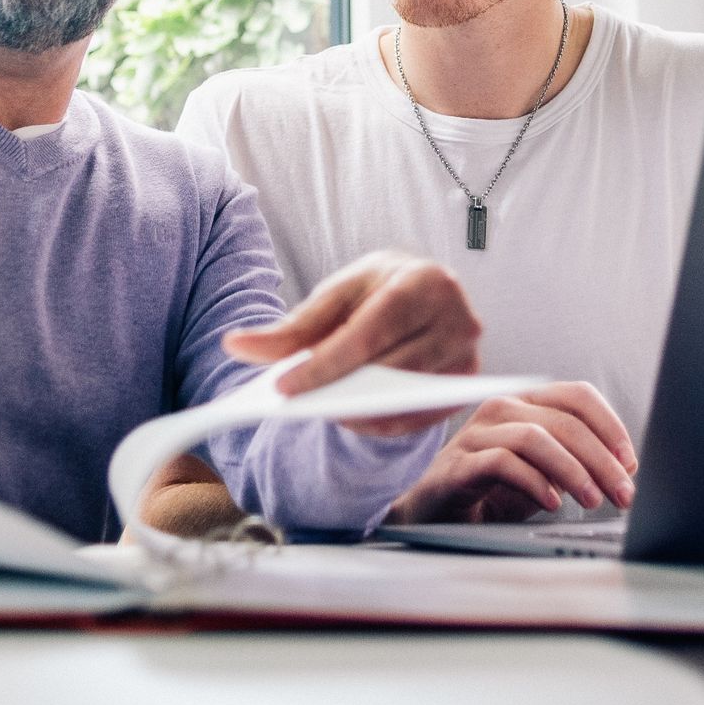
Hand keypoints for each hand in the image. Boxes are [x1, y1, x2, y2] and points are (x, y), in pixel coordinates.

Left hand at [222, 251, 481, 434]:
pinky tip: (350, 418)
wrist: (420, 293)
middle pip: (392, 368)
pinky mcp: (467, 384)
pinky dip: (381, 423)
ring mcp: (469, 354)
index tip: (283, 388)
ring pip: (407, 398)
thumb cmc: (374, 293)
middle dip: (340, 390)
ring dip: (360, 412)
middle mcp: (459, 316)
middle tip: (296, 405)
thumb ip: (289, 327)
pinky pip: (420, 419)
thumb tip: (234, 346)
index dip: (325, 364)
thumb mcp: (333, 299)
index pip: (370, 332)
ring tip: (321, 410)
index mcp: (426, 280)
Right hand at [386, 382, 638, 523]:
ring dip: (572, 470)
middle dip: (602, 459)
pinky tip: (551, 503)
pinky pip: (502, 463)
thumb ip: (578, 462)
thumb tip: (625, 467)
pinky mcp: (458, 464)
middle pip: (564, 420)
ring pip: (535, 437)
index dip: (610, 425)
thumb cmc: (494, 489)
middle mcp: (501, 409)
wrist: (437, 514)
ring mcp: (476, 434)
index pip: (577, 395)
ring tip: (592, 500)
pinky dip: (534, 482)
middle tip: (623, 492)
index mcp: (526, 402)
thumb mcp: (544, 472)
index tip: (630, 461)